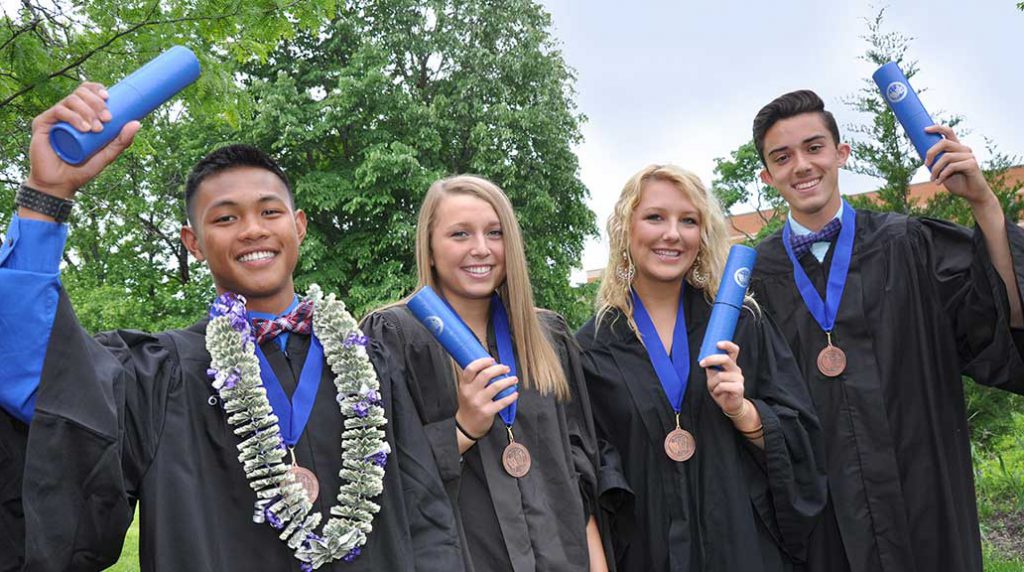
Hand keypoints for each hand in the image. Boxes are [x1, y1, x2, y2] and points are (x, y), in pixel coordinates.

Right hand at [25, 82, 139, 199]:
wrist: (61, 183)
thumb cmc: (83, 169)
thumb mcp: (107, 154)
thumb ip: (121, 141)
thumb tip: (137, 123)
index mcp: (81, 115)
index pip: (88, 92)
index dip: (97, 89)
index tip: (108, 97)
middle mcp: (68, 112)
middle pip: (81, 93)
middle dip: (96, 102)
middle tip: (107, 119)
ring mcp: (55, 117)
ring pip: (71, 99)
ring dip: (87, 110)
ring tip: (95, 129)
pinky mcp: (42, 123)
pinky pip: (58, 111)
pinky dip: (73, 117)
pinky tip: (83, 127)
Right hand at [455, 357, 518, 438]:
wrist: (467, 426)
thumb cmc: (468, 405)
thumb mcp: (465, 391)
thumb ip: (474, 379)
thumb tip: (490, 366)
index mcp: (464, 385)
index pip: (471, 369)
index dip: (482, 362)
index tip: (492, 360)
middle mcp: (470, 393)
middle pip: (485, 375)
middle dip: (499, 369)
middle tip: (506, 368)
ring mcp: (479, 403)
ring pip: (496, 386)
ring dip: (508, 381)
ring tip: (513, 379)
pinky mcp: (487, 412)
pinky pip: (502, 402)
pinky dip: (511, 396)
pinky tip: (515, 393)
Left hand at [699, 341, 745, 415]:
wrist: (729, 405)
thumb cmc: (720, 389)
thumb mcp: (713, 375)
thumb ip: (710, 365)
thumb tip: (703, 350)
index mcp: (731, 364)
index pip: (733, 350)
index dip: (727, 345)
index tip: (717, 344)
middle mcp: (736, 369)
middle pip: (725, 359)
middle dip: (712, 359)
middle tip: (702, 363)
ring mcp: (739, 379)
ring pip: (720, 375)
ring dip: (712, 383)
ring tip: (714, 388)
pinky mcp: (739, 388)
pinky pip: (723, 385)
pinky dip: (717, 390)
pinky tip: (719, 392)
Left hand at [923, 125, 991, 205]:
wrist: (972, 194)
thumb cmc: (957, 182)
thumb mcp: (943, 170)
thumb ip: (936, 161)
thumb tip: (922, 154)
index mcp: (957, 148)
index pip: (948, 132)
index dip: (937, 128)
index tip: (925, 130)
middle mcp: (964, 149)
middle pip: (944, 143)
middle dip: (931, 153)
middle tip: (925, 165)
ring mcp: (969, 156)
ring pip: (946, 157)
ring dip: (935, 169)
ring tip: (932, 179)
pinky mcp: (972, 164)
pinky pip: (952, 166)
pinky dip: (942, 175)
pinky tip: (938, 182)